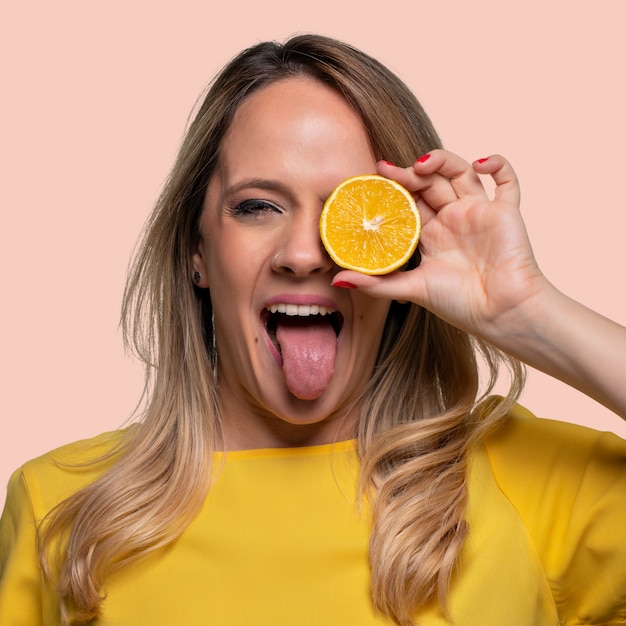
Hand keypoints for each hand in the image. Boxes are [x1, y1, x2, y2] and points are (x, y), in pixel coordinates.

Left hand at [333, 150, 549, 345]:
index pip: (410, 201)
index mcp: (431, 234)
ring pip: (461, 173)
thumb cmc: (460, 304)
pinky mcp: (505, 212)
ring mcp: (479, 212)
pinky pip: (506, 180)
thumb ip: (376, 283)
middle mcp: (453, 219)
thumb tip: (338, 280)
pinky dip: (498, 164)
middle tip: (391, 171)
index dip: (394, 187)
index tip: (375, 176)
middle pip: (430, 182)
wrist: (500, 314)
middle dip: (410, 173)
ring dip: (442, 161)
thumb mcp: (412, 290)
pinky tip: (481, 163)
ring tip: (422, 164)